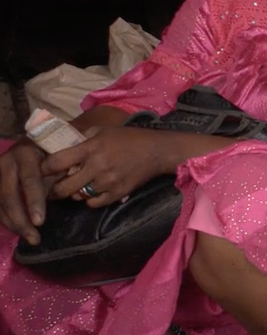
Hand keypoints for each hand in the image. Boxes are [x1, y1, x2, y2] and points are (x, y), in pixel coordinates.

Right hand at [0, 139, 51, 243]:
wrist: (36, 142)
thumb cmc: (54, 151)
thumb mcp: (60, 158)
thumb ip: (60, 175)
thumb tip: (70, 194)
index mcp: (26, 154)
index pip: (29, 181)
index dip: (34, 202)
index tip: (40, 221)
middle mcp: (6, 162)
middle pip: (9, 196)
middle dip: (21, 219)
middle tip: (35, 237)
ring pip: (0, 203)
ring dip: (13, 223)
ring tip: (31, 238)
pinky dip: (6, 219)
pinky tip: (19, 230)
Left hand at [41, 127, 173, 207]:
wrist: (157, 151)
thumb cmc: (129, 138)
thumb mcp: (103, 131)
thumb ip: (82, 139)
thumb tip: (62, 147)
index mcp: (90, 148)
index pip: (56, 162)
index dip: (44, 168)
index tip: (40, 171)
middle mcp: (97, 167)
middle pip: (63, 188)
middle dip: (54, 190)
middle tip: (52, 188)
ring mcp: (107, 183)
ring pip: (78, 196)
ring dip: (74, 193)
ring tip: (76, 187)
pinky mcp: (117, 194)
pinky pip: (94, 203)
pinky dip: (90, 199)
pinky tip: (94, 191)